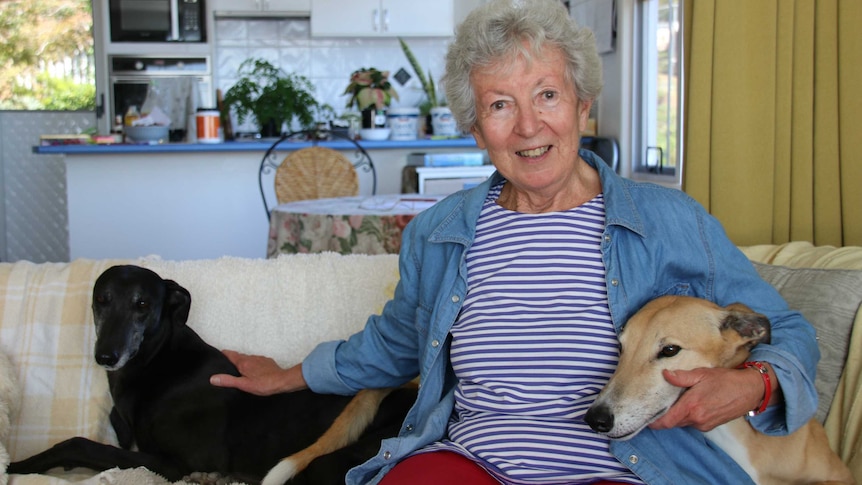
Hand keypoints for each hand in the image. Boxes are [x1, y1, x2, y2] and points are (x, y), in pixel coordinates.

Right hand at [210, 350, 305, 395]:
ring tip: (238, 371)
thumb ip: (228, 380)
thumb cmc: (264, 384)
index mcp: (243, 362)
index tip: (217, 355)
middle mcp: (251, 357)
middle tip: (225, 365)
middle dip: (232, 360)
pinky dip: (253, 365)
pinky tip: (253, 373)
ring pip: (248, 359)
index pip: (229, 354)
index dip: (222, 354)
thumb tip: (213, 378)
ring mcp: (260, 359)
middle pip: (238, 356)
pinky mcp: (267, 362)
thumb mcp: (243, 384)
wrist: (283, 381)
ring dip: (243, 363)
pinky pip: (257, 362)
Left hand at [648, 366, 766, 431]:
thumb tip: (665, 374)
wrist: (751, 390)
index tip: (647, 414)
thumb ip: (681, 377)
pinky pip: (693, 423)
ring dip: (677, 414)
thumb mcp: (702, 373)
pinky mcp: (711, 425)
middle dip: (665, 415)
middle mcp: (697, 419)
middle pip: (672, 422)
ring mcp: (705, 424)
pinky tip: (691, 403)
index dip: (654, 421)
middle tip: (658, 402)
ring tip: (676, 400)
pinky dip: (688, 415)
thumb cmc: (727, 380)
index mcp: (692, 406)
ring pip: (682, 423)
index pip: (666, 422)